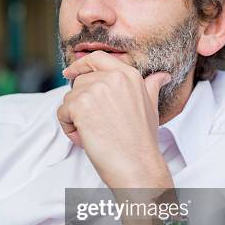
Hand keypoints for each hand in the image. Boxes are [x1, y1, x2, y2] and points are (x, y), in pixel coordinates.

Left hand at [57, 50, 171, 188]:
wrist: (137, 165)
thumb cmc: (142, 141)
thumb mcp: (151, 107)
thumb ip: (151, 87)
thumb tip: (162, 76)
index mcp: (129, 75)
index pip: (98, 58)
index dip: (81, 65)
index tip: (70, 72)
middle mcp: (112, 77)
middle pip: (80, 83)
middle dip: (81, 104)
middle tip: (97, 126)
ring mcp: (95, 89)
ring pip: (69, 99)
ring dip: (75, 119)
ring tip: (94, 134)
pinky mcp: (80, 105)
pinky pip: (62, 113)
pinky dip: (69, 128)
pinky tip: (86, 138)